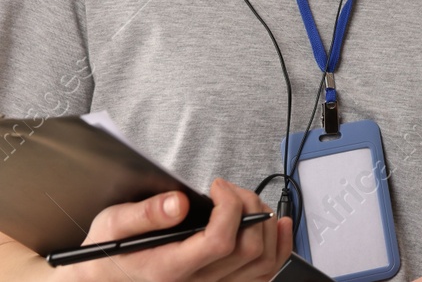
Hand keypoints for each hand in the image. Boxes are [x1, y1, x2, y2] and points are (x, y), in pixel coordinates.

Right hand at [67, 179, 290, 281]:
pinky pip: (262, 275)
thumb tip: (179, 202)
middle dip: (249, 207)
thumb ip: (144, 214)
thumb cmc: (107, 255)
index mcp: (169, 270)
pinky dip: (278, 248)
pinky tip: (278, 225)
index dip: (230, 207)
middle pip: (248, 249)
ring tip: (249, 202)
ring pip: (262, 263)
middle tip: (231, 190)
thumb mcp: (111, 226)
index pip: (219, 241)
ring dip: (266, 224)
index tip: (217, 186)